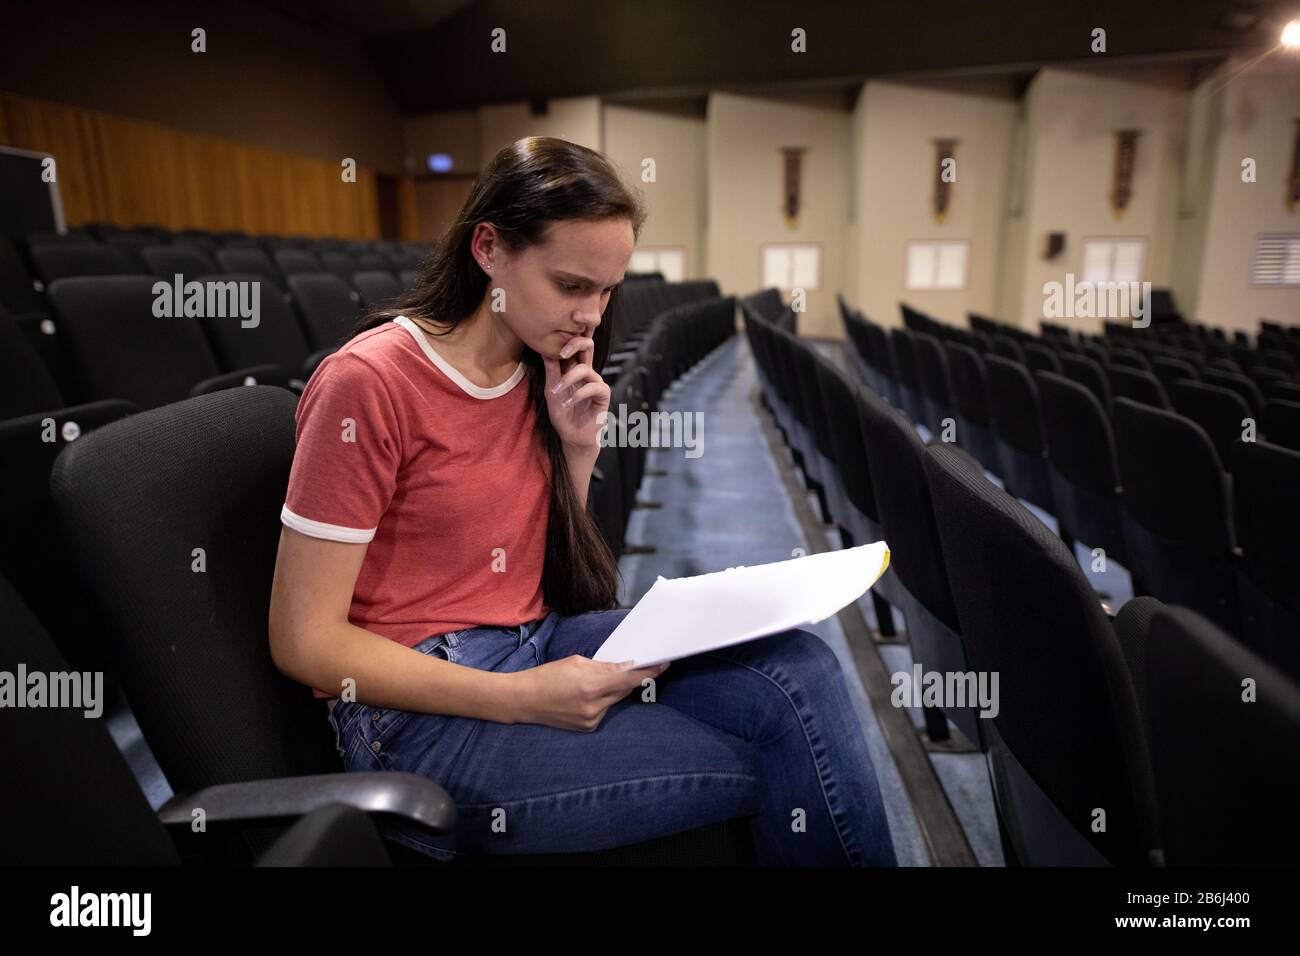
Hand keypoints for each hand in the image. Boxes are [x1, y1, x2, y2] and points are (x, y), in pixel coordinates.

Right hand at [507, 655, 668, 730]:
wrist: (523, 700)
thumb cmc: (547, 676)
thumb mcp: (576, 663)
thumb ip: (604, 667)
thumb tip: (626, 667)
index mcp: (591, 686)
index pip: (629, 679)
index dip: (649, 673)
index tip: (662, 665)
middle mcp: (594, 707)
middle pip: (624, 690)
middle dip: (629, 678)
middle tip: (633, 667)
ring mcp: (591, 720)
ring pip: (614, 700)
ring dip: (612, 690)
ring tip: (592, 683)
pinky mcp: (587, 728)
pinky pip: (604, 710)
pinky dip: (602, 701)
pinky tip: (585, 696)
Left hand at [543, 319, 609, 450]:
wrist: (572, 437)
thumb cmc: (562, 413)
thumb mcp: (551, 389)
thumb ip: (551, 369)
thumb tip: (545, 346)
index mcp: (574, 366)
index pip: (577, 342)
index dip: (579, 326)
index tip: (573, 311)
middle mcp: (587, 370)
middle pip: (588, 344)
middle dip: (576, 341)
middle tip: (562, 349)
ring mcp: (596, 382)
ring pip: (585, 368)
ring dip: (568, 379)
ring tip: (556, 392)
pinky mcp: (603, 395)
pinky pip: (593, 387)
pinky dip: (578, 394)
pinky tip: (568, 403)